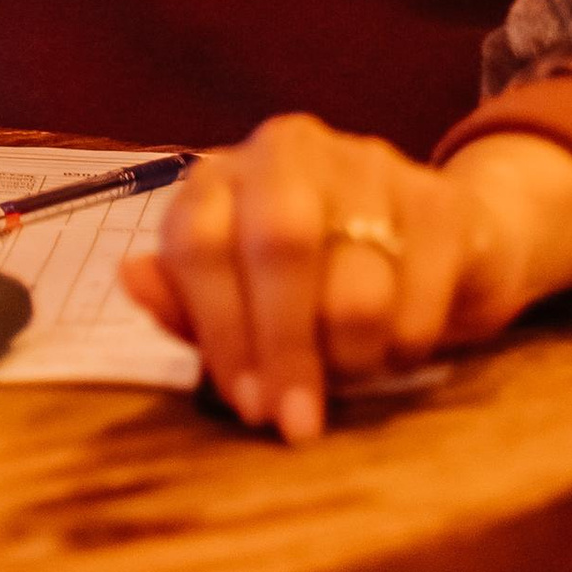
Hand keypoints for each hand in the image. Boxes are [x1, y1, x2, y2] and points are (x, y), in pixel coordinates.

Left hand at [121, 112, 571, 444]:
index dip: (218, 329)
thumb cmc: (314, 285)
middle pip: (279, 243)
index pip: (199, 239)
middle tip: (297, 422)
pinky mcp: (438, 199)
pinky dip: (406, 345)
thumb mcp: (241, 300)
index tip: (246, 402)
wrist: (439, 248)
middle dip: (285, 346)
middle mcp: (289, 150)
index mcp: (223, 174)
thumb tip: (132, 278)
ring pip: (355, 285)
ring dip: (352, 356)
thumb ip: (186, 301)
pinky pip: (420, 296)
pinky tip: (398, 350)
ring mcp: (369, 164)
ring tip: (351, 373)